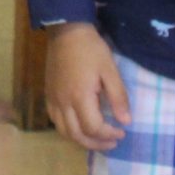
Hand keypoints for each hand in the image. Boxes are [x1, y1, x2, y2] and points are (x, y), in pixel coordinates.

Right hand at [44, 24, 131, 152]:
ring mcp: (54, 99)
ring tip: (97, 139)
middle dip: (96, 143)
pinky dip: (68, 130)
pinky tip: (79, 126)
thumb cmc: (91, 49)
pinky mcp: (48, 95)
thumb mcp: (110, 70)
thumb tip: (125, 121)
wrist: (66, 31)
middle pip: (77, 135)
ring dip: (81, 140)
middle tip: (112, 142)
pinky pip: (55, 121)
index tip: (122, 131)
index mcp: (80, 96)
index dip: (109, 134)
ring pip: (64, 131)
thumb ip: (118, 97)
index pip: (93, 127)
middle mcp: (64, 102)